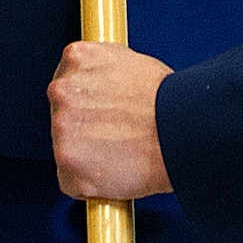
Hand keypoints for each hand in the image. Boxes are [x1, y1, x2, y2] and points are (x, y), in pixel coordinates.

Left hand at [48, 42, 172, 199]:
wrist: (180, 132)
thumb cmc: (166, 100)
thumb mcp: (130, 61)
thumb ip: (101, 69)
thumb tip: (97, 80)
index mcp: (76, 58)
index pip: (67, 80)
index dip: (86, 99)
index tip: (98, 111)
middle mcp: (62, 90)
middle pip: (62, 113)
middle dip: (83, 126)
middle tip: (113, 133)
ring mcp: (62, 127)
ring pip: (65, 147)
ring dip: (84, 154)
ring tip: (117, 152)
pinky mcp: (68, 163)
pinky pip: (70, 181)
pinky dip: (87, 184)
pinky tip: (111, 172)